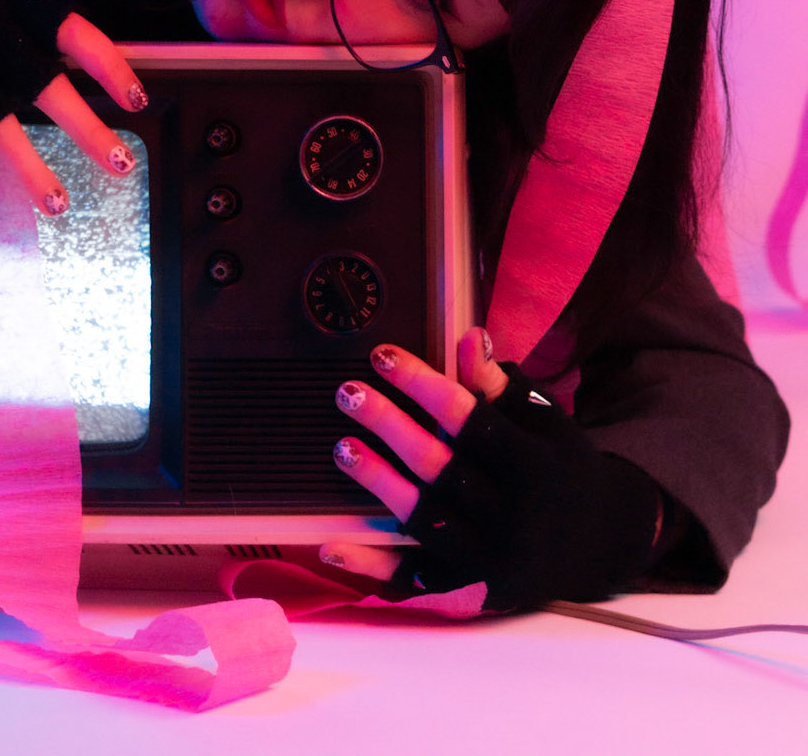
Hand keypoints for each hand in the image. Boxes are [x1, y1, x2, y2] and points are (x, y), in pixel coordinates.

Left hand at [320, 330, 663, 610]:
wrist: (600, 543)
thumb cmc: (561, 467)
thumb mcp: (544, 421)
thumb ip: (500, 386)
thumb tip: (468, 338)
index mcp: (533, 467)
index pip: (469, 419)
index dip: (423, 385)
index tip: (381, 356)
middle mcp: (513, 518)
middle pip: (441, 467)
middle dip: (390, 427)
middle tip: (348, 393)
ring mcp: (491, 561)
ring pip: (425, 520)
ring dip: (380, 484)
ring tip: (343, 448)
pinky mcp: (472, 593)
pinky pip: (415, 580)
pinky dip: (373, 565)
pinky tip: (332, 545)